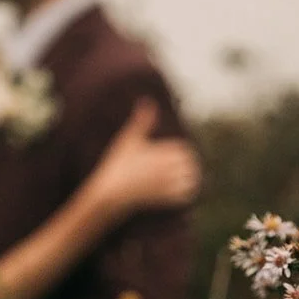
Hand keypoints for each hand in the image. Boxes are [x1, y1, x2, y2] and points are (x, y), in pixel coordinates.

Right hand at [93, 98, 200, 216]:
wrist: (108, 192)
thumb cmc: (117, 164)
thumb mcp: (129, 139)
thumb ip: (142, 121)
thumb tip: (147, 100)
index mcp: (159, 152)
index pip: (183, 149)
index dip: (183, 151)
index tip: (180, 155)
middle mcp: (164, 168)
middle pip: (190, 164)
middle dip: (188, 164)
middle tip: (186, 166)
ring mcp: (164, 184)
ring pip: (190, 180)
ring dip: (191, 178)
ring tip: (187, 178)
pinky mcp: (162, 198)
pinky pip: (184, 196)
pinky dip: (186, 193)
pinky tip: (182, 190)